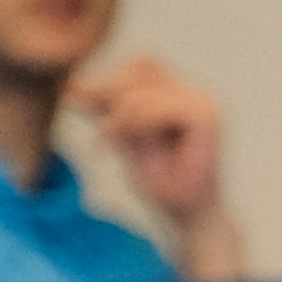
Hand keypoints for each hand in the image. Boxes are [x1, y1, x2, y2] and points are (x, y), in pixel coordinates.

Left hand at [69, 58, 225, 223]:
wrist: (187, 217)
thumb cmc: (162, 182)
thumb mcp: (123, 137)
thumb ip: (105, 110)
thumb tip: (73, 85)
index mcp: (184, 94)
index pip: (143, 65)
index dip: (110, 78)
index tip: (78, 100)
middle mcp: (199, 94)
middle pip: (144, 66)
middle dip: (110, 90)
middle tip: (90, 120)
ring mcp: (207, 103)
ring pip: (145, 88)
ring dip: (117, 113)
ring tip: (105, 141)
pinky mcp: (208, 118)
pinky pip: (156, 108)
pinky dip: (131, 123)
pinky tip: (119, 143)